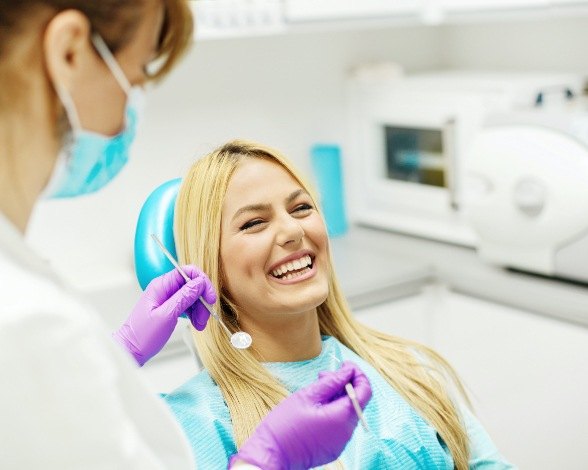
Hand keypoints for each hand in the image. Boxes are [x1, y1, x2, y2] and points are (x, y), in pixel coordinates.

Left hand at [113, 266, 215, 365]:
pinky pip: (187, 305)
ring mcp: (167, 298)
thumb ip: (184, 297)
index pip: (188, 272)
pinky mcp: (169, 308)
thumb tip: (199, 283)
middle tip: (205, 316)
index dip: (202, 282)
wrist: (131, 351)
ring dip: (200, 309)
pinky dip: (194, 314)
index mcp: (161, 286)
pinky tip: (196, 324)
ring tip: (200, 325)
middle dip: (202, 300)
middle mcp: (164, 289)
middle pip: (192, 285)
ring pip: (192, 296)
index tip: (210, 298)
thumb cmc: (142, 335)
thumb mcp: (167, 315)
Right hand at [229, 361, 371, 469]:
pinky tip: (316, 407)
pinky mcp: (332, 448)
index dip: (358, 375)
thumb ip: (332, 382)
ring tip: (317, 390)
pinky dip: (333, 412)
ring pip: (347, 413)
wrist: (270, 454)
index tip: (345, 365)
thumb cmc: (284, 425)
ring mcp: (340, 442)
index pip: (364, 391)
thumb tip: (348, 371)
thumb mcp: (307, 396)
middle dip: (344, 384)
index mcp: (341, 417)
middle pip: (356, 402)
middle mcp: (346, 432)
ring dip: (337, 398)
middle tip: (324, 374)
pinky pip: (339, 425)